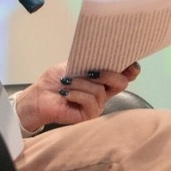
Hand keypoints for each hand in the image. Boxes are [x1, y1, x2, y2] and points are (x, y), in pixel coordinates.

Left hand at [14, 62, 140, 130]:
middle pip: (121, 82)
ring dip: (80, 84)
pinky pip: (90, 101)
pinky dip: (76, 94)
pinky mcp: (90, 115)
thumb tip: (103, 56)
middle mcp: (104, 92)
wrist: (39, 97)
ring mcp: (98, 104)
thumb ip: (88, 62)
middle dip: (108, 73)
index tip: (130, 62)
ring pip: (100, 90)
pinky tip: (66, 94)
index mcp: (102, 78)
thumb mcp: (72, 65)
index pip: (124, 74)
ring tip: (65, 83)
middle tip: (91, 71)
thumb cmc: (55, 80)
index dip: (131, 69)